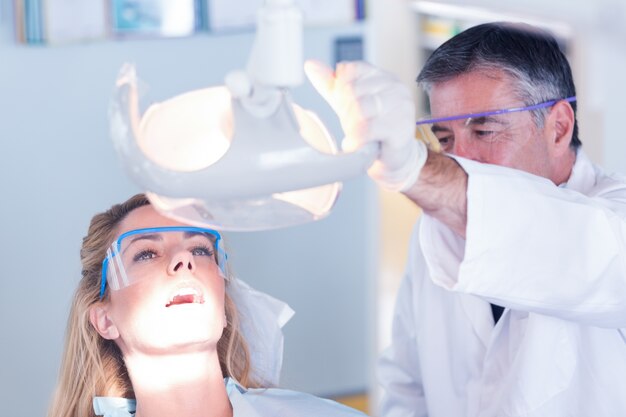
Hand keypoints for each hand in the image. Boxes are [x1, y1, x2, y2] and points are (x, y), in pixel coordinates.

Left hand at [304, 60, 426, 190]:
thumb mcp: (347, 104)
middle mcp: (395, 87)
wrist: (393, 160)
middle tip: (349, 125)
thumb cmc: (372, 130)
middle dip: (344, 111)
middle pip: (353, 90)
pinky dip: (355, 139)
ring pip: (360, 108)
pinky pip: (368, 129)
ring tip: (352, 135)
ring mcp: (400, 107)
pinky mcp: (400, 128)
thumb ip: (330, 85)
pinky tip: (353, 145)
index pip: (351, 70)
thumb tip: (310, 64)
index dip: (339, 89)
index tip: (340, 106)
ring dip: (349, 126)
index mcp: (382, 77)